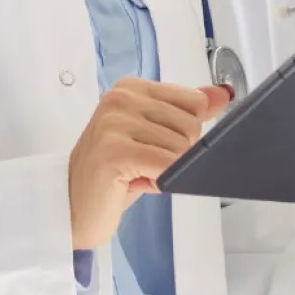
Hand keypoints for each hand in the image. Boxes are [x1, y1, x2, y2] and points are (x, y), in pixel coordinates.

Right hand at [69, 78, 231, 249]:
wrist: (72, 206)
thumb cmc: (112, 173)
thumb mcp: (153, 135)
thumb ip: (186, 111)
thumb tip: (222, 94)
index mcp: (130, 88)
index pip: (194, 101)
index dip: (184, 133)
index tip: (154, 144)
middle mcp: (120, 99)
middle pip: (191, 125)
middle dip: (175, 154)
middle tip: (143, 164)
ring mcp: (114, 124)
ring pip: (181, 148)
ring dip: (165, 171)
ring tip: (136, 173)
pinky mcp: (114, 152)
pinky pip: (166, 166)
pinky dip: (160, 181)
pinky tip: (138, 182)